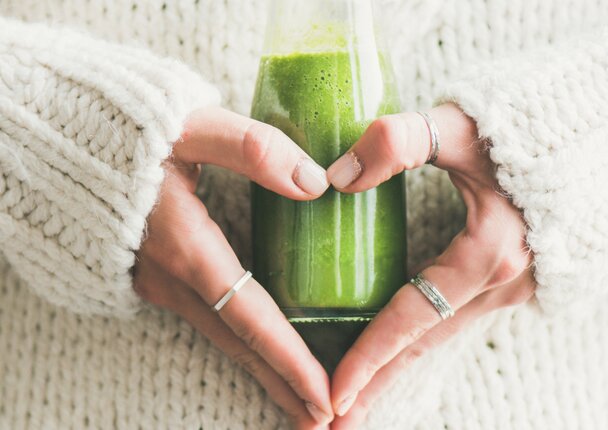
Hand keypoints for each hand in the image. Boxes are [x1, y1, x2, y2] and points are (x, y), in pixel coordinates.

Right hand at [133, 107, 332, 428]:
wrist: (66, 144)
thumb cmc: (129, 132)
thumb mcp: (191, 127)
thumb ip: (252, 149)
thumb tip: (314, 183)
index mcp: (187, 246)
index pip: (250, 317)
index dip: (288, 358)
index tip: (324, 393)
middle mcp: (173, 278)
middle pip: (238, 344)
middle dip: (282, 383)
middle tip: (323, 420)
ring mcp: (160, 282)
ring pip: (222, 338)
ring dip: (263, 372)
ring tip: (299, 403)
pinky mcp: (157, 277)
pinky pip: (207, 322)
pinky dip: (241, 347)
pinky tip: (260, 356)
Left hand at [326, 103, 534, 427]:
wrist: (595, 131)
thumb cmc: (529, 125)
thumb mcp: (460, 126)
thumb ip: (397, 141)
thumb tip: (337, 177)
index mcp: (489, 253)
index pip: (411, 319)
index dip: (368, 357)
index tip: (330, 394)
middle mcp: (504, 282)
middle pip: (423, 345)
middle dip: (377, 385)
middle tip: (332, 422)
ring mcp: (512, 284)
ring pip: (440, 336)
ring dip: (397, 367)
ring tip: (358, 399)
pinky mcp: (511, 276)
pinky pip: (455, 319)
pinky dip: (420, 341)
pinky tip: (399, 348)